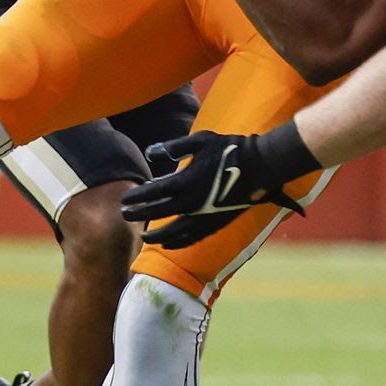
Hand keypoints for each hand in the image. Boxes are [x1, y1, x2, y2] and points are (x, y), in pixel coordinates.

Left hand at [121, 129, 313, 248]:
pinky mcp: (216, 224)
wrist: (260, 166)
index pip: (152, 193)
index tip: (124, 200)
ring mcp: (204, 216)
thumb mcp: (200, 140)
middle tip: (125, 216)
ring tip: (144, 236)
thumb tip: (151, 153)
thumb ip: (174, 148)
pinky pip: (192, 238)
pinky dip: (178, 243)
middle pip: (157, 213)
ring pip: (173, 232)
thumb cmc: (229, 149)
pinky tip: (169, 245)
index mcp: (185, 181)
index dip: (136, 197)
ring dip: (156, 235)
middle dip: (139, 214)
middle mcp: (191, 203)